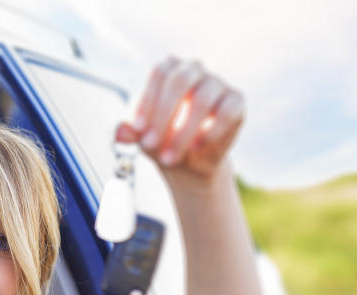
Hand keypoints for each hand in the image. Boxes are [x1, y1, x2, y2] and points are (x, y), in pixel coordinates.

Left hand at [115, 57, 244, 183]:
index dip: (147, 101)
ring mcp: (217, 83)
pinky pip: (227, 112)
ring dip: (183, 132)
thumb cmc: (161, 140)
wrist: (189, 162)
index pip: (159, 74)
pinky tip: (196, 148)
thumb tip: (120, 132)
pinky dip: (211, 132)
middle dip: (163, 116)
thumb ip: (130, 132)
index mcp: (169, 69)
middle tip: (149, 145)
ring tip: (169, 158)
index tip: (137, 130)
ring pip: (202, 100)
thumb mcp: (142, 137)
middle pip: (180, 81)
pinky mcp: (236, 101)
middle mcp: (194, 69)